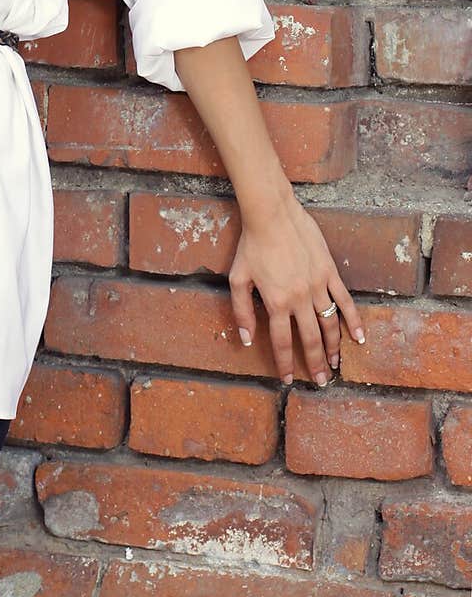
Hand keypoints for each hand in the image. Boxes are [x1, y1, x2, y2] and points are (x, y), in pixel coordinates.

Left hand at [227, 192, 365, 385]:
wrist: (272, 215)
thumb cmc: (252, 246)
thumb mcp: (237, 278)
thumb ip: (242, 311)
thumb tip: (247, 340)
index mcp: (276, 302)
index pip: (281, 341)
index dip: (285, 363)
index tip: (289, 379)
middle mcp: (299, 299)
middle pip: (309, 339)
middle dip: (315, 363)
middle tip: (321, 381)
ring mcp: (317, 286)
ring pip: (330, 324)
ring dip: (334, 347)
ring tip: (336, 363)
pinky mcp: (330, 273)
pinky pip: (345, 301)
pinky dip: (353, 320)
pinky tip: (359, 337)